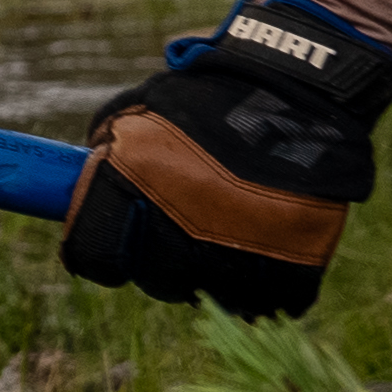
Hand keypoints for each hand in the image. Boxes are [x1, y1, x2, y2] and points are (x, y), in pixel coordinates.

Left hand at [62, 0, 391, 319]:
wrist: (301, 91)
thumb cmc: (208, 97)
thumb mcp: (139, 109)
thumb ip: (108, 150)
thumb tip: (90, 185)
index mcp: (129, 187)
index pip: (91, 255)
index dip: (94, 247)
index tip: (106, 238)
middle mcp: (175, 233)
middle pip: (152, 278)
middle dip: (155, 255)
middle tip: (177, 222)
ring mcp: (234, 258)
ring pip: (204, 291)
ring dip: (205, 267)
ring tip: (223, 226)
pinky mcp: (290, 272)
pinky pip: (259, 300)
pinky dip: (257, 281)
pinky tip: (260, 243)